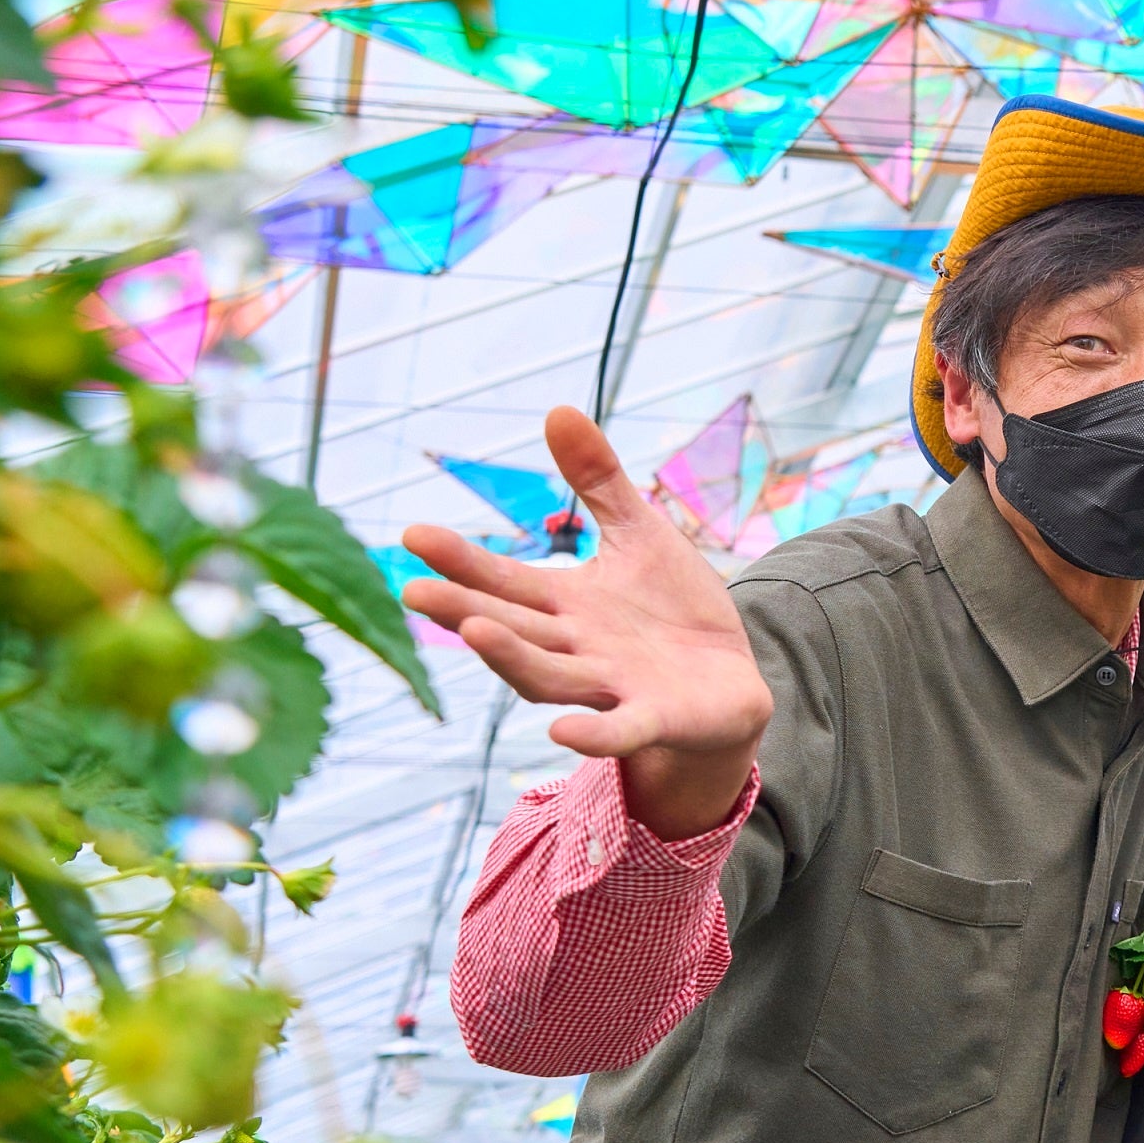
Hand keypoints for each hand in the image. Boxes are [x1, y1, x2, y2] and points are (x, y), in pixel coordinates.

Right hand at [398, 406, 770, 837]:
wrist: (730, 681)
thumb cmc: (674, 609)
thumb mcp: (639, 535)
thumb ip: (598, 482)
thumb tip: (557, 409)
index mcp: (564, 605)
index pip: (503, 580)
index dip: (460, 561)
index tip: (413, 534)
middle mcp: (574, 649)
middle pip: (512, 629)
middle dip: (464, 609)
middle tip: (415, 589)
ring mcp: (610, 687)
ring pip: (550, 677)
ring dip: (512, 658)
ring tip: (475, 629)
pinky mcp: (654, 718)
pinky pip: (620, 730)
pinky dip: (594, 733)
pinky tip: (562, 732)